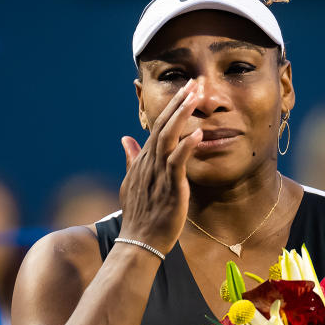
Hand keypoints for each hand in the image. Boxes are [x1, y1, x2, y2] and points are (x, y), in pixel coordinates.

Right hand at [119, 79, 203, 254]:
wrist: (139, 242)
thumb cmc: (140, 215)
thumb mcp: (133, 182)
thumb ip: (132, 158)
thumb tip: (126, 139)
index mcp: (144, 160)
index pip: (158, 127)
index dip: (172, 107)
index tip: (186, 89)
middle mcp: (149, 163)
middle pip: (163, 126)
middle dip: (178, 102)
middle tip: (194, 82)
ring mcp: (158, 174)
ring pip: (169, 138)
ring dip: (182, 116)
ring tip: (196, 97)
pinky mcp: (169, 187)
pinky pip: (177, 163)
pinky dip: (187, 147)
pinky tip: (198, 134)